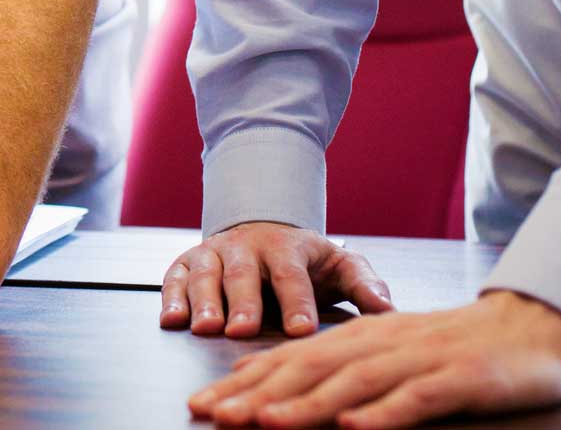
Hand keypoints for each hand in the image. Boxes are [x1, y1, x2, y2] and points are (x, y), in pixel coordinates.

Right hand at [161, 222, 393, 338]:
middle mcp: (245, 247)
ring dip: (204, 302)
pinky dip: (170, 298)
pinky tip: (172, 321)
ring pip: (205, 274)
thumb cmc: (306, 259)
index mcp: (286, 248)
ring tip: (207, 329)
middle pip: (242, 274)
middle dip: (242, 303)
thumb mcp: (340, 263)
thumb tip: (390, 311)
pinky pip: (174, 277)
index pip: (291, 274)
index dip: (296, 302)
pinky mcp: (187, 262)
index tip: (301, 330)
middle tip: (243, 330)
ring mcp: (213, 252)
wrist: (262, 230)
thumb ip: (364, 284)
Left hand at [186, 290, 560, 427]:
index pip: (291, 358)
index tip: (202, 404)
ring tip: (266, 423)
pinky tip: (354, 427)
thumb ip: (333, 364)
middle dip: (257, 394)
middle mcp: (380, 342)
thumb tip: (267, 382)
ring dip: (307, 404)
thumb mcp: (386, 350)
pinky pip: (416, 398)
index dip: (244, 382)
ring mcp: (420, 359)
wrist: (529, 326)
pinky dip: (383, 412)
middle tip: (213, 415)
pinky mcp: (460, 379)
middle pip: (309, 368)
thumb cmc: (452, 347)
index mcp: (359, 336)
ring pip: (353, 381)